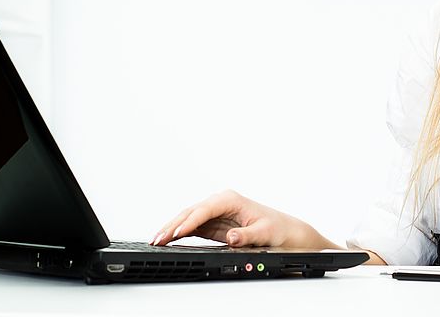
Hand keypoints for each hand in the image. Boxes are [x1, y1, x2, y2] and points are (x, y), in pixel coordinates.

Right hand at [150, 189, 309, 247]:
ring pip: (187, 219)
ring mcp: (215, 213)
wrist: (283, 232)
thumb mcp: (265, 233)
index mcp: (231, 199)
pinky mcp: (213, 224)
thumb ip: (247, 236)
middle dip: (173, 225)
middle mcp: (220, 202)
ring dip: (171, 229)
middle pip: (191, 212)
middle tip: (157, 238)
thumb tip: (231, 238)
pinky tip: (167, 239)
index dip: (190, 221)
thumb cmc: (276, 228)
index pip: (204, 209)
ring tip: (156, 240)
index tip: (177, 233)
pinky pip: (192, 227)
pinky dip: (178, 233)